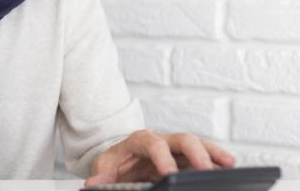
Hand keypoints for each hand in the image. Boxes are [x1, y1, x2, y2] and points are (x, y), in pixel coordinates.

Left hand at [85, 130, 235, 186]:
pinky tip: (230, 169)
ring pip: (199, 145)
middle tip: (206, 170)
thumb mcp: (104, 169)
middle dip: (195, 153)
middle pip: (182, 139)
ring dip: (214, 154)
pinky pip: (206, 156)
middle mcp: (162, 140)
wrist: (121, 161)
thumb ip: (101, 177)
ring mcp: (177, 148)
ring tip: (230, 165)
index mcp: (140, 141)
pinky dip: (218, 160)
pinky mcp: (187, 158)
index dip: (162, 158)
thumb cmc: (116, 165)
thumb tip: (93, 184)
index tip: (169, 175)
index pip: (152, 144)